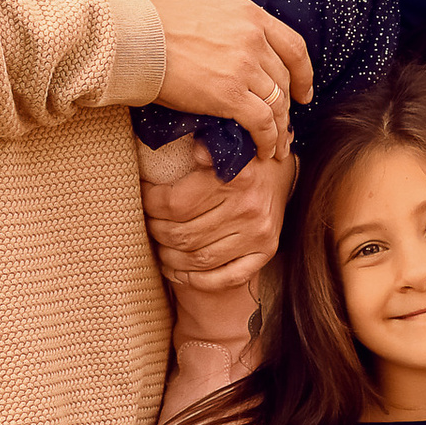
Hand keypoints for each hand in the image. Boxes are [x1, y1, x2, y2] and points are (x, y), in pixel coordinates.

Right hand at [141, 0, 312, 162]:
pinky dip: (267, 139)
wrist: (128, 37)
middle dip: (286, 105)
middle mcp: (254, 39)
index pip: (293, 46)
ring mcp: (244, 67)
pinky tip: (263, 150)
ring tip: (275, 146)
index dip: (304, 73)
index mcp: (249, 13)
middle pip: (284, 79)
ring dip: (280, 128)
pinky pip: (261, 122)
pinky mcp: (229, 95)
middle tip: (281, 123)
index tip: (304, 91)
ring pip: (277, 103)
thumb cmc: (146, 10)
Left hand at [142, 142, 294, 287]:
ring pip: (198, 260)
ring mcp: (259, 234)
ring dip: (170, 258)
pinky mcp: (266, 252)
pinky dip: (197, 280)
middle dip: (156, 231)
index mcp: (235, 177)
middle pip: (182, 234)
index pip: (175, 203)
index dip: (150, 203)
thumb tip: (196, 148)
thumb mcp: (224, 144)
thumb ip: (207, 144)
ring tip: (161, 247)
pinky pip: (225, 278)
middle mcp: (249, 208)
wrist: (282, 173)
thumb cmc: (240, 159)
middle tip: (149, 224)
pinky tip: (180, 272)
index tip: (143, 197)